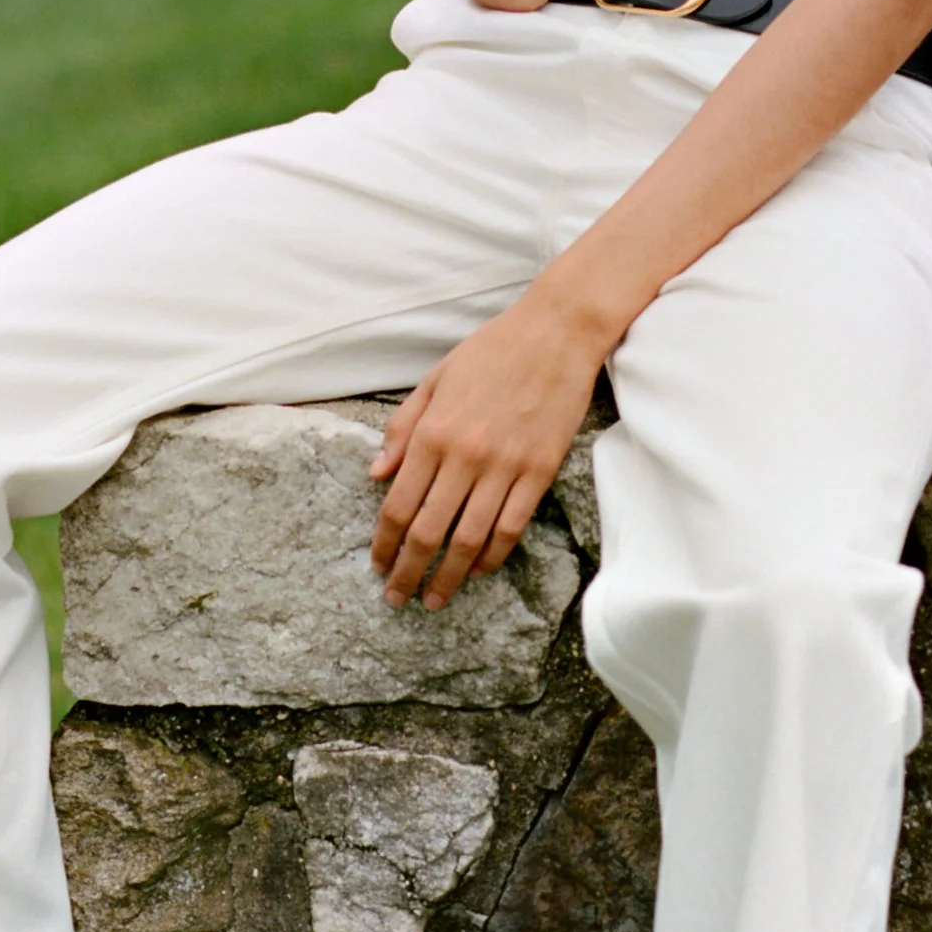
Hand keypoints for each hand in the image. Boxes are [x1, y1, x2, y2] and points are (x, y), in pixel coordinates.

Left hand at [368, 288, 608, 605]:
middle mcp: (465, 456)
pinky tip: (479, 569)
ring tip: (436, 598)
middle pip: (429, 531)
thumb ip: (403, 428)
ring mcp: (505, 467)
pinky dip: (492, 555)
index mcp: (433, 433)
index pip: (398, 505)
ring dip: (448, 576)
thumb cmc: (491, 351)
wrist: (555, 334)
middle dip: (409, 572)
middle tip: (398, 597)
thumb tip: (376, 475)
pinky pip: (511, 527)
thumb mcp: (434, 379)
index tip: (378, 565)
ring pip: (469, 539)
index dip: (385, 543)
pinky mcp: (539, 472)